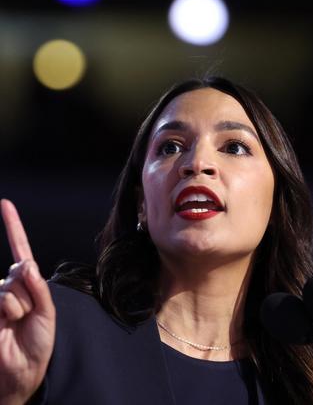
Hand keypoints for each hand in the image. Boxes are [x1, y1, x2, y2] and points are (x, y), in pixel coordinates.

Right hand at [0, 200, 55, 404]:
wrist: (24, 369)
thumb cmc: (37, 343)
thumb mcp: (47, 312)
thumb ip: (37, 287)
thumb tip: (24, 262)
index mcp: (27, 283)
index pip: (20, 250)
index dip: (13, 227)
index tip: (5, 204)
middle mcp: (8, 286)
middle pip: (19, 273)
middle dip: (29, 296)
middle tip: (27, 317)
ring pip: (8, 289)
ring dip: (18, 308)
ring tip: (16, 324)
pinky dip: (7, 311)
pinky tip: (5, 325)